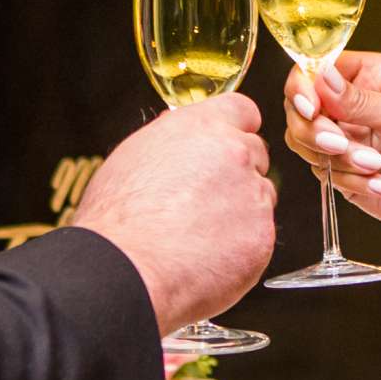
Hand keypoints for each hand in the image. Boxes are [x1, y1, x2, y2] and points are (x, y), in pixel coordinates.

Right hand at [72, 94, 275, 333]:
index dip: (235, 130)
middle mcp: (234, 153)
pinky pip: (260, 238)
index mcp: (201, 127)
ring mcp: (253, 196)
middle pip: (256, 153)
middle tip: (207, 201)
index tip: (228, 146)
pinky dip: (242, 249)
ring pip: (261, 198)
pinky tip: (207, 259)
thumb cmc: (118, 218)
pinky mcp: (262, 237)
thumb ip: (171, 140)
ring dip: (242, 211)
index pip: (242, 110)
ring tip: (200, 236)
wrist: (126, 269)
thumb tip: (180, 135)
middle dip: (239, 172)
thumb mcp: (134, 156)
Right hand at [280, 53, 380, 244]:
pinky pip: (322, 172)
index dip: (305, 86)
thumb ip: (363, 101)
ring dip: (338, 159)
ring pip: (305, 141)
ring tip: (377, 167)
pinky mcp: (343, 170)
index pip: (319, 67)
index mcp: (374, 75)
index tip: (310, 108)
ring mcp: (347, 137)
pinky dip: (350, 181)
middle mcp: (355, 103)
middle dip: (316, 129)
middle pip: (301, 105)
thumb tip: (321, 76)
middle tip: (341, 144)